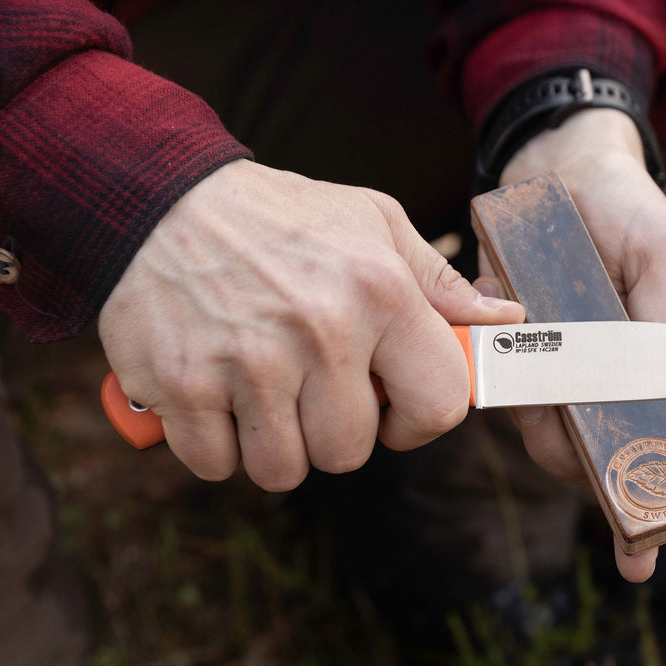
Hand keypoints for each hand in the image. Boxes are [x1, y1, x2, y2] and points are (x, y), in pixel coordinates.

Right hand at [99, 159, 524, 490]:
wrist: (158, 196)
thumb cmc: (280, 218)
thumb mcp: (373, 224)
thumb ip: (439, 283)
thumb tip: (507, 321)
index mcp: (380, 294)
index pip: (439, 404)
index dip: (417, 423)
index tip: (391, 412)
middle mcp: (322, 331)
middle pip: (350, 452)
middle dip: (333, 433)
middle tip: (309, 390)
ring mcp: (248, 362)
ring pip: (284, 469)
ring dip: (274, 446)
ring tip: (262, 392)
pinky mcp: (182, 384)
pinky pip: (216, 464)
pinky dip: (214, 444)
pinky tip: (215, 395)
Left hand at [490, 109, 665, 581]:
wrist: (559, 173)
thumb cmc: (630, 217)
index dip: (651, 500)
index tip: (636, 549)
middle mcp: (619, 388)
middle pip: (602, 459)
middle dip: (583, 458)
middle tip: (561, 428)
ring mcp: (569, 381)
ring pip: (553, 436)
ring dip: (540, 417)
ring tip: (533, 359)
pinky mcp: (520, 363)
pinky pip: (510, 397)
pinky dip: (507, 382)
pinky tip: (504, 334)